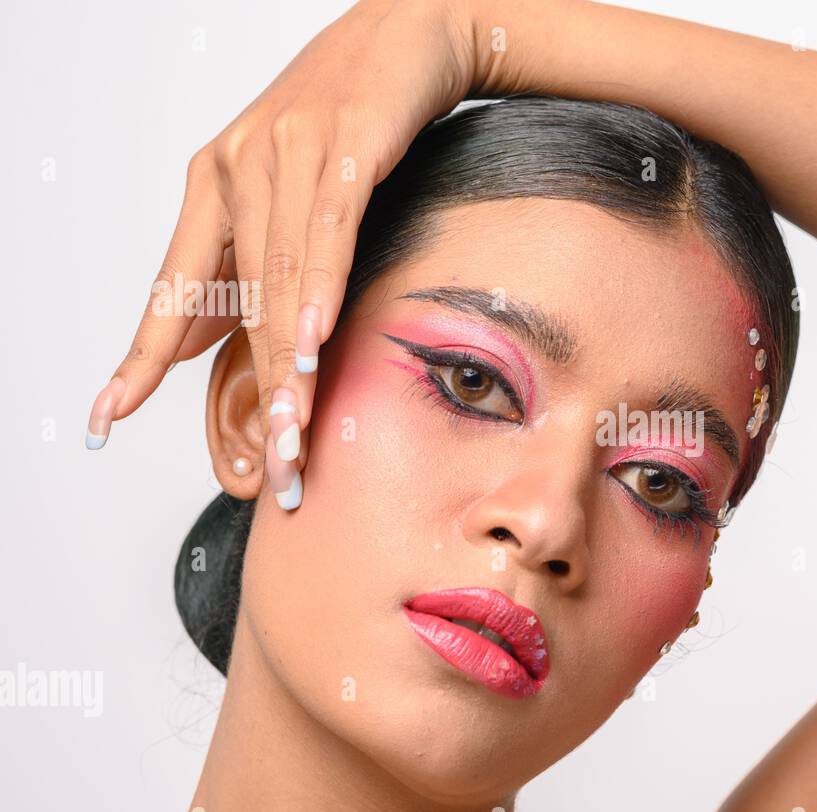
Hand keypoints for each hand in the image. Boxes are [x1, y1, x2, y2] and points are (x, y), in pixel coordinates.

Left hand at [85, 0, 481, 508]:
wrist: (405, 33)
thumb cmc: (346, 118)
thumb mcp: (280, 192)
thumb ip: (241, 262)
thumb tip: (191, 342)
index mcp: (211, 185)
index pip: (171, 288)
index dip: (139, 356)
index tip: (109, 416)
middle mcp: (236, 168)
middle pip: (239, 301)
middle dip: (261, 391)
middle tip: (274, 462)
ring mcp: (286, 153)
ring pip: (283, 277)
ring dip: (292, 362)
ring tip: (296, 428)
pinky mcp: (344, 145)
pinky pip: (328, 230)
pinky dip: (321, 289)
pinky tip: (314, 338)